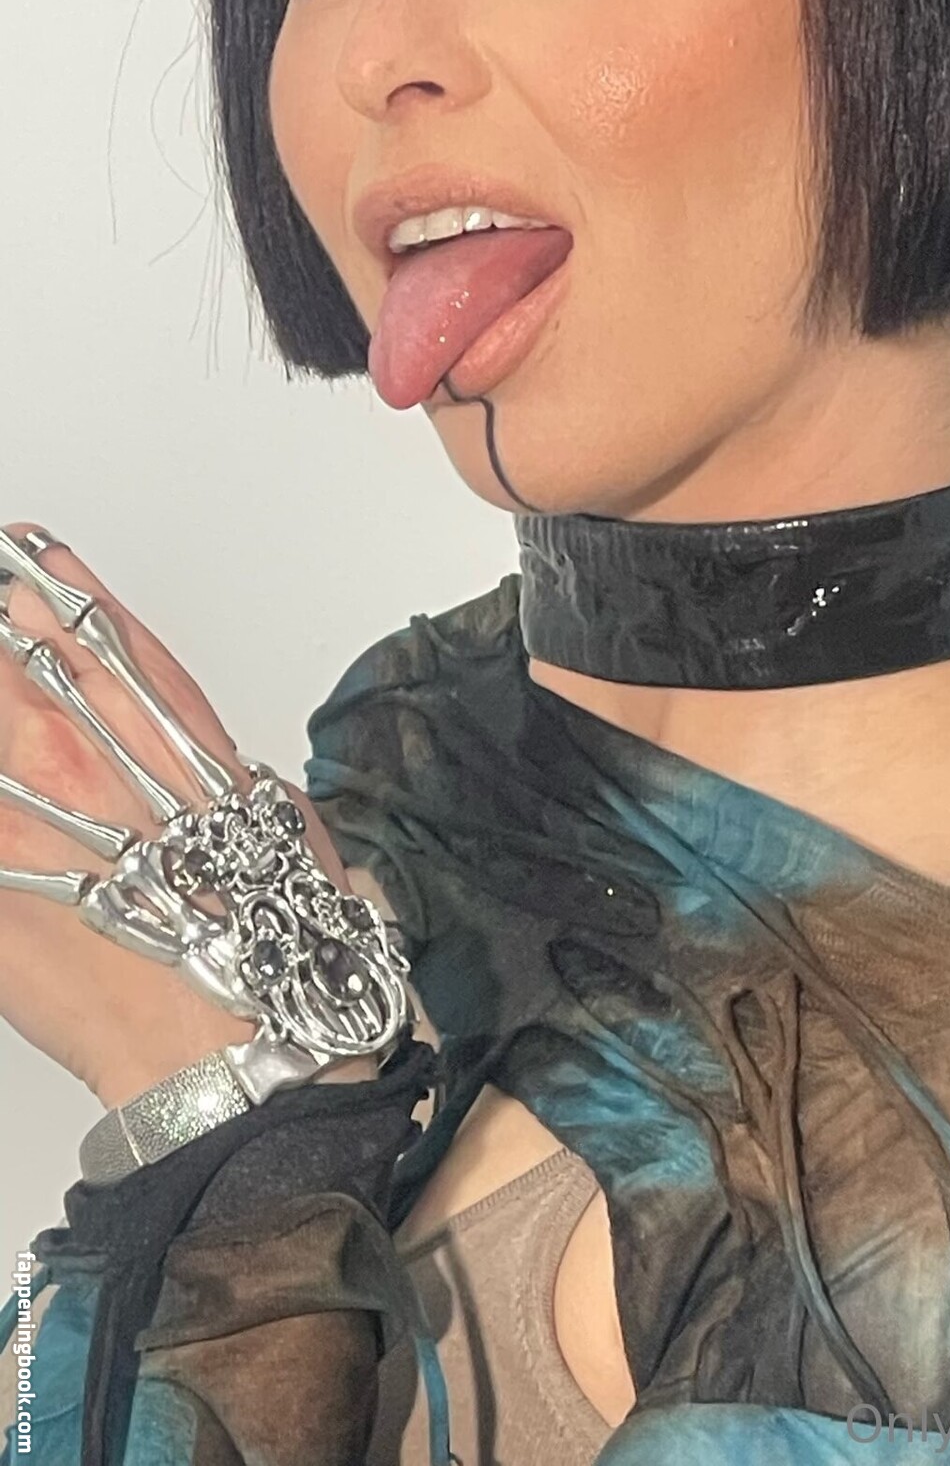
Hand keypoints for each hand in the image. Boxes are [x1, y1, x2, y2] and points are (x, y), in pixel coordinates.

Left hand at [0, 522, 368, 1109]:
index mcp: (162, 732)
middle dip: (2, 628)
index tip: (29, 555)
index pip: (94, 626)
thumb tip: (187, 761)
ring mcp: (19, 820)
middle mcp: (83, 758)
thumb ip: (214, 771)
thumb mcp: (274, 817)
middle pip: (13, 655)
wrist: (234, 1043)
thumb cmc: (271, 934)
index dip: (57, 583)